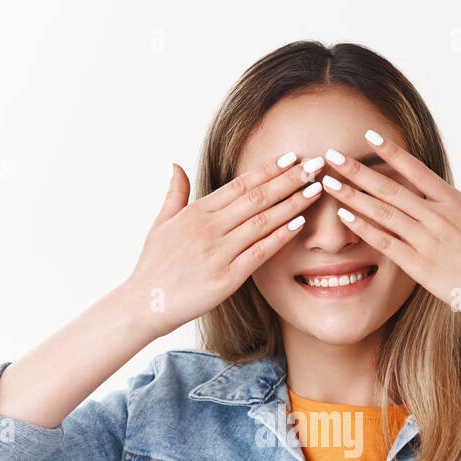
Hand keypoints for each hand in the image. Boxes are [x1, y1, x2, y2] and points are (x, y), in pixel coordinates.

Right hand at [120, 152, 325, 337]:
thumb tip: (175, 165)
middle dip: (289, 179)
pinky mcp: (226, 278)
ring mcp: (218, 252)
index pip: (240, 184)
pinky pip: (259, 253)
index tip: (291, 156)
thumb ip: (175, 194)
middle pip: (257, 197)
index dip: (268, 169)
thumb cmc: (154, 265)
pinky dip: (280, 237)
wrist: (144, 303)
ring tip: (316, 189)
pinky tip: (299, 224)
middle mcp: (209, 228)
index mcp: (196, 212)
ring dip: (292, 203)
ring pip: (262, 222)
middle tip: (316, 165)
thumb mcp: (160, 223)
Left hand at [322, 133, 460, 330]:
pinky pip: (385, 242)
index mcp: (454, 202)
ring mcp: (427, 240)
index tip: (368, 136)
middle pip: (390, 187)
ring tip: (328, 182)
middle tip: (331, 156)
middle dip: (357, 170)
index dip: (391, 152)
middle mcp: (438, 216)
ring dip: (352, 196)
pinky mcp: (419, 265)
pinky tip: (343, 216)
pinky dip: (363, 228)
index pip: (416, 170)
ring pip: (383, 212)